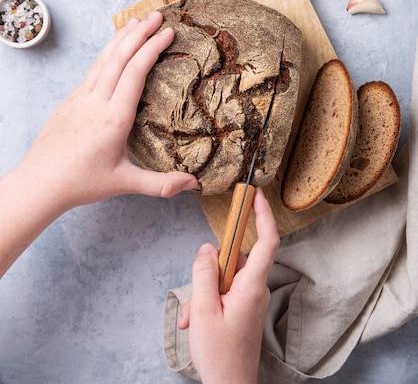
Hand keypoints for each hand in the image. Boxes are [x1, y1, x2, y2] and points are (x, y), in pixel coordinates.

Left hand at [20, 11, 197, 207]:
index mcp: (113, 117)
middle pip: (120, 57)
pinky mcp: (70, 101)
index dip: (153, 48)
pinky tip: (112, 50)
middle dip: (140, 33)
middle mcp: (96, 101)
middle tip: (157, 17)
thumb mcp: (124, 183)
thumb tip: (192, 184)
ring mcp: (80, 98)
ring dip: (121, 38)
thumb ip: (160, 184)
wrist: (39, 183)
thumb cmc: (81, 182)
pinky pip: (91, 70)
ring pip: (103, 59)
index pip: (135, 72)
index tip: (167, 33)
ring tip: (136, 22)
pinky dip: (105, 53)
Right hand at [178, 188, 278, 383]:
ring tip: (194, 319)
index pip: (266, 241)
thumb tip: (207, 248)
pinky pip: (225, 293)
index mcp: (252, 287)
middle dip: (209, 272)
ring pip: (224, 278)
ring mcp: (250, 300)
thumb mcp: (204, 310)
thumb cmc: (220, 356)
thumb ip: (204, 273)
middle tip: (195, 300)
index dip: (263, 215)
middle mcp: (256, 290)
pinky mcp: (244, 309)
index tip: (256, 195)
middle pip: (234, 261)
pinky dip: (208, 303)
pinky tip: (197, 323)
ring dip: (204, 293)